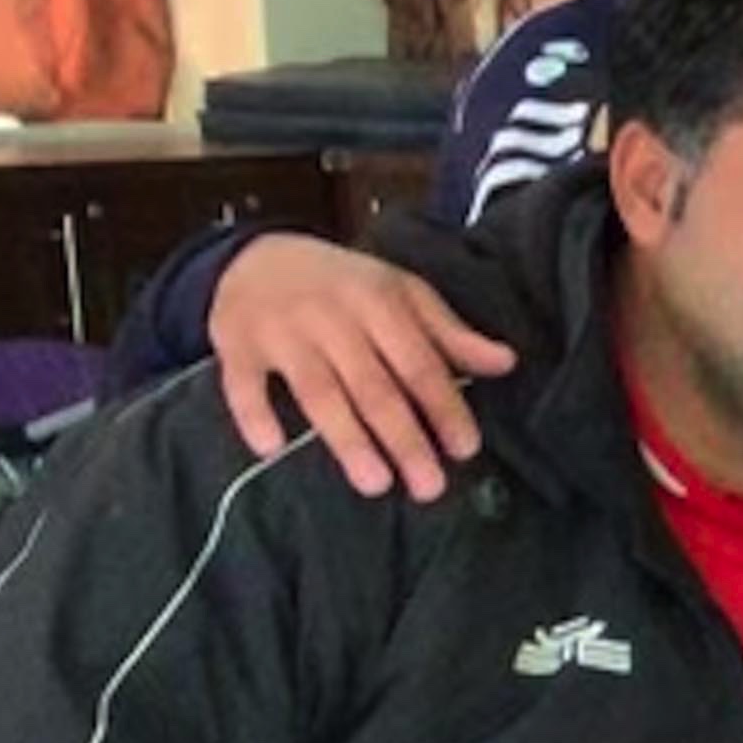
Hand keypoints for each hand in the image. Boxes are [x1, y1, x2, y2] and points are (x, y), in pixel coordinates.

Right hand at [205, 236, 509, 500]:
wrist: (254, 255)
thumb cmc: (344, 285)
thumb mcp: (401, 294)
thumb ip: (450, 333)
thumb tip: (507, 363)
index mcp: (378, 301)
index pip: (418, 361)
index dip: (444, 406)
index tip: (465, 449)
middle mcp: (331, 317)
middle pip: (373, 385)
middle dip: (404, 438)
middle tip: (429, 487)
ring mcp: (281, 331)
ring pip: (318, 392)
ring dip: (347, 439)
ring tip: (375, 483)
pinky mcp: (235, 344)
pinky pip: (241, 383)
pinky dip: (253, 414)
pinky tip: (271, 448)